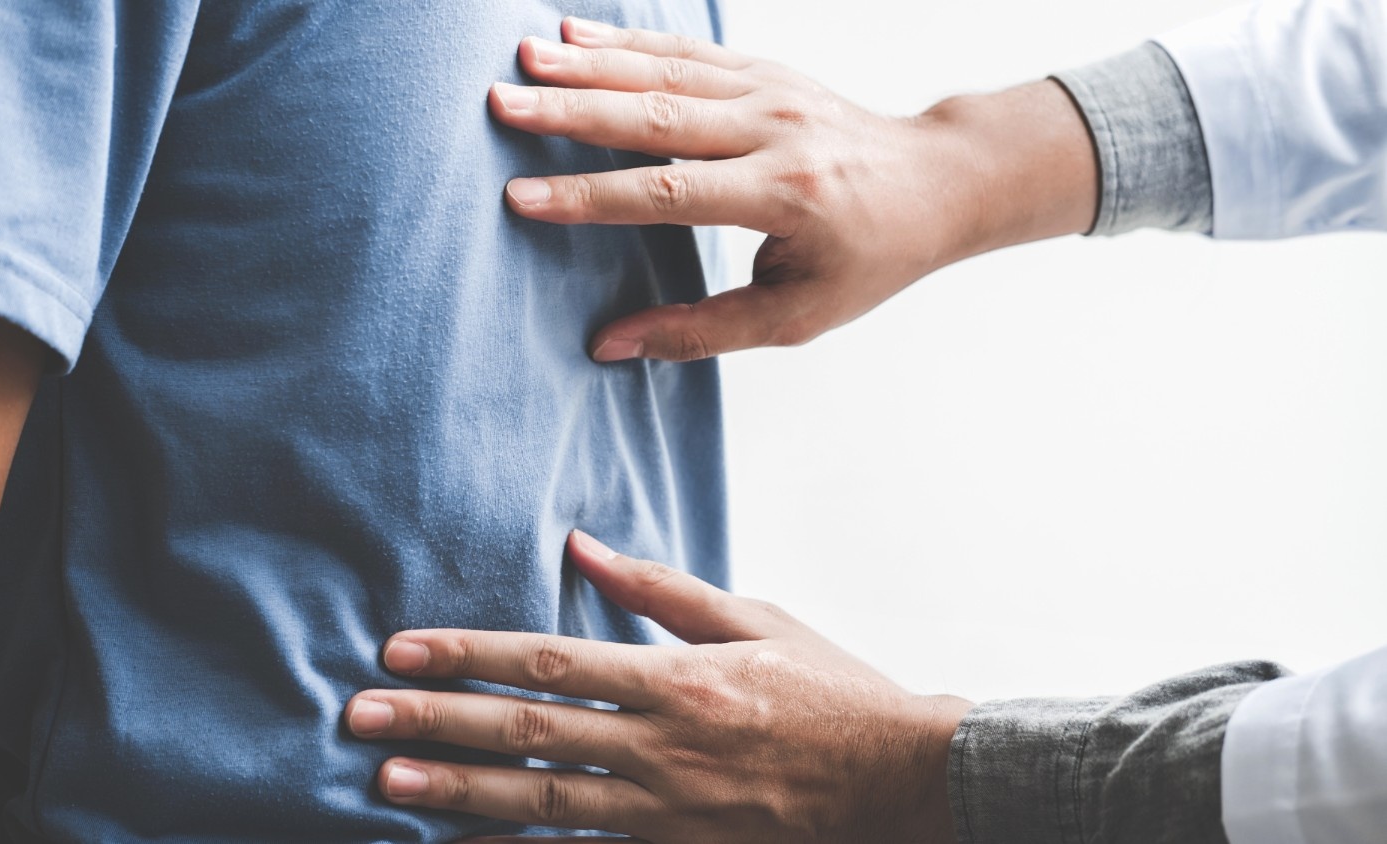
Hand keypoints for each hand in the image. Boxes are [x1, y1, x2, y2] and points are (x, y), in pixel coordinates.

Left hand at [344, 531, 973, 841]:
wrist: (905, 785)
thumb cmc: (833, 693)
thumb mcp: (756, 620)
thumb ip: (662, 590)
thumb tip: (582, 544)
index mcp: (679, 679)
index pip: (550, 661)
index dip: (468, 655)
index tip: (401, 650)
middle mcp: (662, 748)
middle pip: (529, 733)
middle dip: (436, 723)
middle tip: (358, 718)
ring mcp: (667, 811)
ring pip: (543, 801)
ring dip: (460, 791)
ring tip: (387, 781)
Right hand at [489, 18, 1096, 361]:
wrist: (934, 182)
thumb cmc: (865, 260)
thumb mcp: (795, 317)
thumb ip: (702, 332)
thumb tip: (608, 345)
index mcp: (784, 196)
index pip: (669, 194)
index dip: (590, 197)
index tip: (520, 197)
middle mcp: (775, 133)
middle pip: (657, 117)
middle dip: (572, 111)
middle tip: (501, 104)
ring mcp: (772, 91)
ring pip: (667, 72)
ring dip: (590, 63)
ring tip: (522, 58)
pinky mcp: (767, 70)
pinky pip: (688, 51)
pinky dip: (629, 40)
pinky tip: (575, 33)